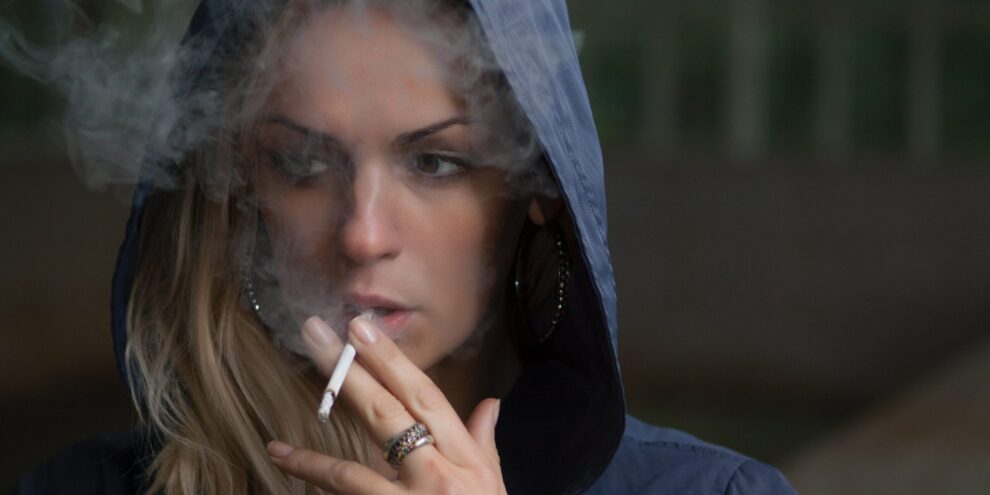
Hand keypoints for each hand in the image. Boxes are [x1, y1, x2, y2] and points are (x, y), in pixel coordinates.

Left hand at [267, 316, 505, 494]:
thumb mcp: (495, 488)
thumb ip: (485, 443)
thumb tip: (489, 404)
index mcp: (467, 461)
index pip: (427, 399)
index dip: (393, 362)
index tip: (363, 329)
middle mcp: (440, 479)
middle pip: (390, 415)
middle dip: (351, 371)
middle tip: (318, 334)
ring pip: (356, 465)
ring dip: (317, 441)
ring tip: (290, 403)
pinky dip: (312, 476)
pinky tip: (281, 455)